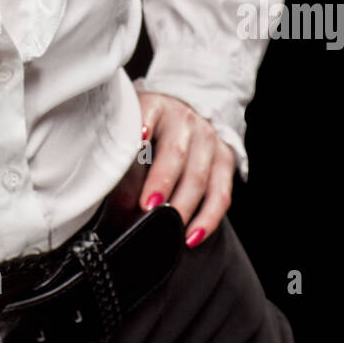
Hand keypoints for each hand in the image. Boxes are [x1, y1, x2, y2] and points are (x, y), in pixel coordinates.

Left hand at [134, 90, 235, 248]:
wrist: (182, 115)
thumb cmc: (148, 129)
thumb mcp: (131, 130)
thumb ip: (124, 160)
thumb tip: (118, 203)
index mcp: (155, 106)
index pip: (148, 114)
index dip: (142, 127)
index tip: (137, 141)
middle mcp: (184, 120)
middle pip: (175, 152)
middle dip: (161, 182)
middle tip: (146, 207)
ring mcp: (208, 139)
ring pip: (198, 177)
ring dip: (183, 206)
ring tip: (168, 228)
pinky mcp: (224, 159)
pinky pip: (221, 194)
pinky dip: (207, 219)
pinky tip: (192, 236)